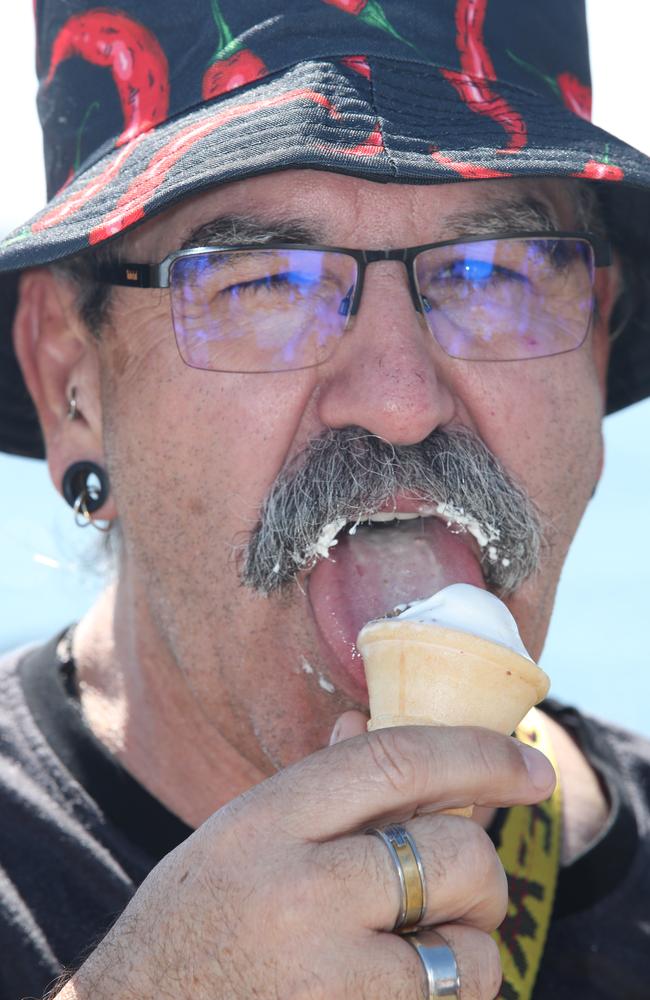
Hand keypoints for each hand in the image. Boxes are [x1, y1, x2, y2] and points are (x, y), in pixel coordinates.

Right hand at [56, 723, 554, 999]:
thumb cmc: (188, 929)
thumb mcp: (235, 838)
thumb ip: (314, 787)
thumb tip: (370, 722)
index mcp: (264, 821)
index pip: (395, 760)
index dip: (477, 753)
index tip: (529, 765)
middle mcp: (294, 893)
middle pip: (452, 853)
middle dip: (481, 870)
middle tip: (466, 890)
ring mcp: (323, 979)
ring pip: (467, 950)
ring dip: (471, 948)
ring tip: (429, 952)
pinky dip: (451, 998)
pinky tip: (407, 991)